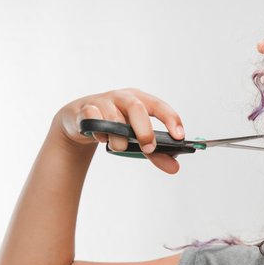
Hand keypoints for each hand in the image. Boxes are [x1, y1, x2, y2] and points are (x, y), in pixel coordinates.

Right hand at [52, 88, 183, 174]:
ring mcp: (104, 101)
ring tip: (119, 146)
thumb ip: (156, 154)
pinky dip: (99, 132)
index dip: (171, 119)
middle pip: (137, 108)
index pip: (159, 106)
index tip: (179, 136)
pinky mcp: (86, 109)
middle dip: (144, 130)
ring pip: (114, 118)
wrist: (83, 121)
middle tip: (148, 148)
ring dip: (118, 138)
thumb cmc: (117, 126)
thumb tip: (175, 167)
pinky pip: (93, 119)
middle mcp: (123, 97)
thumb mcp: (138, 139)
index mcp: (141, 100)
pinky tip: (101, 138)